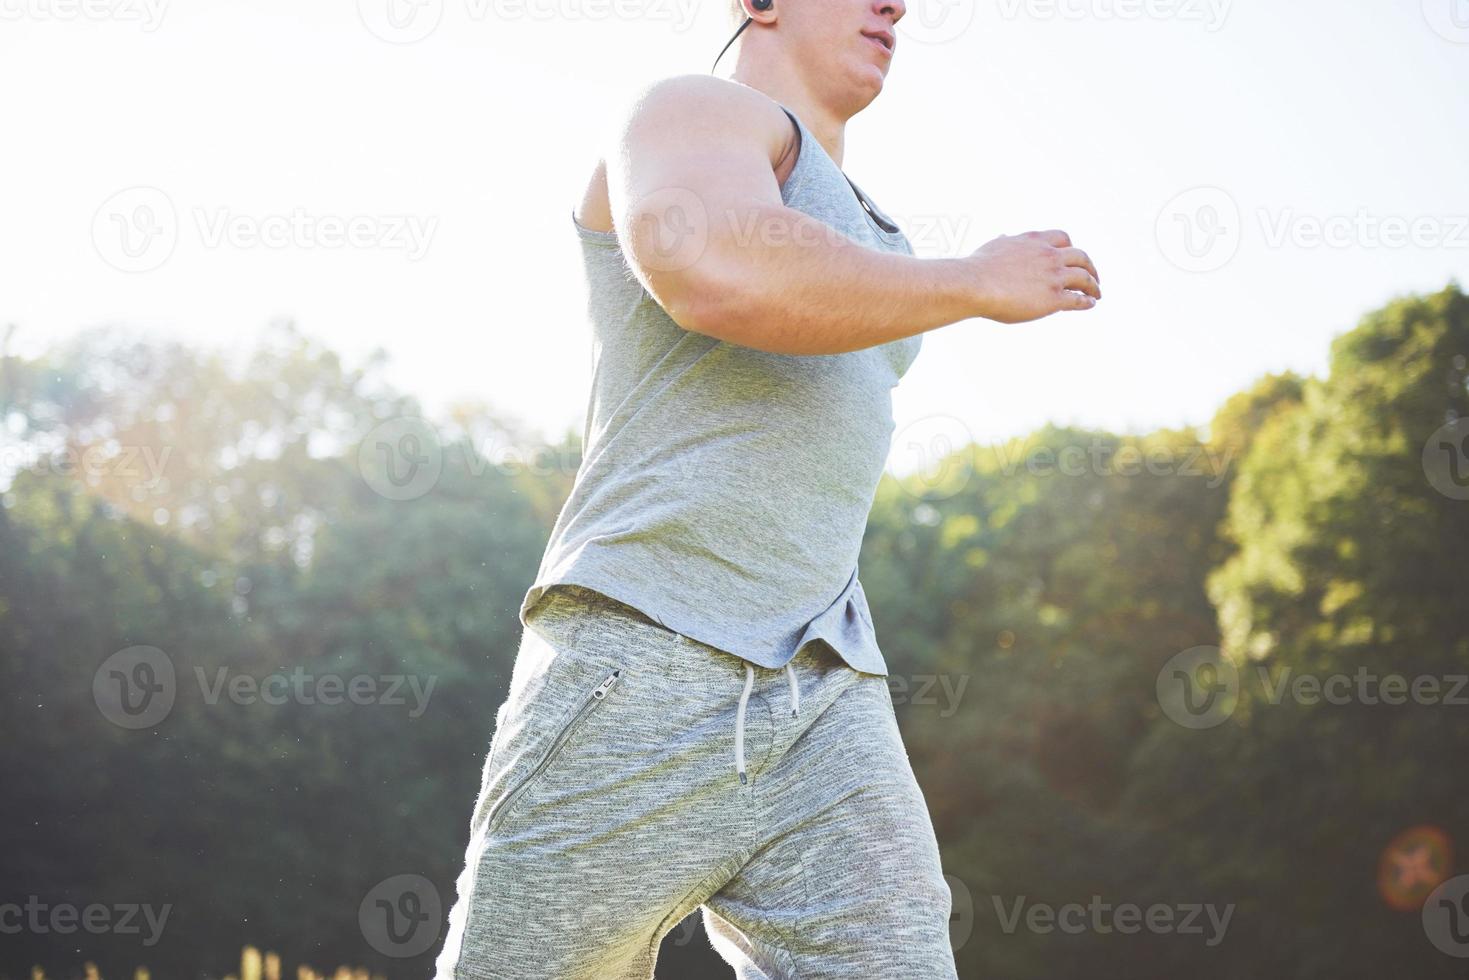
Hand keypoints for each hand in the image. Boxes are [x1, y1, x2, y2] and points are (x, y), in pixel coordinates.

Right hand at [964, 230, 1101, 323]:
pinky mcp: (1053, 298)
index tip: (1072, 258)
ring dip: (1093, 285)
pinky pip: (1078, 299)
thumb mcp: (994, 246)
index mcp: (1034, 240)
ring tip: (1096, 293)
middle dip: (1089, 266)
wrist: (975, 284)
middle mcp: (1048, 255)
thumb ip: (1005, 242)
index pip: (1063, 238)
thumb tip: (1004, 236)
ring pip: (1084, 277)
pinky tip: (1091, 303)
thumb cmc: (978, 268)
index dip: (1070, 248)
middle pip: (1080, 256)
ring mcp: (1053, 276)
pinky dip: (1087, 300)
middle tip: (1092, 276)